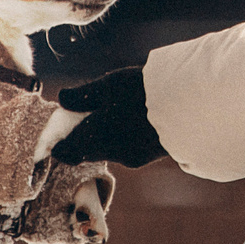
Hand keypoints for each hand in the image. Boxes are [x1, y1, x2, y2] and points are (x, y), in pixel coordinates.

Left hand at [50, 67, 164, 167]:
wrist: (187, 106)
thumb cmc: (143, 91)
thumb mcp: (109, 85)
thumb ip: (83, 96)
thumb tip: (62, 99)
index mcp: (94, 136)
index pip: (67, 152)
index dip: (60, 146)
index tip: (57, 137)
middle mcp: (110, 152)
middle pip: (87, 150)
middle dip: (83, 138)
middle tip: (84, 119)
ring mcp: (131, 157)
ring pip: (108, 150)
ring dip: (105, 137)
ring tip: (114, 113)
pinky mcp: (147, 156)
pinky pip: (126, 150)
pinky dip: (123, 138)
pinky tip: (133, 121)